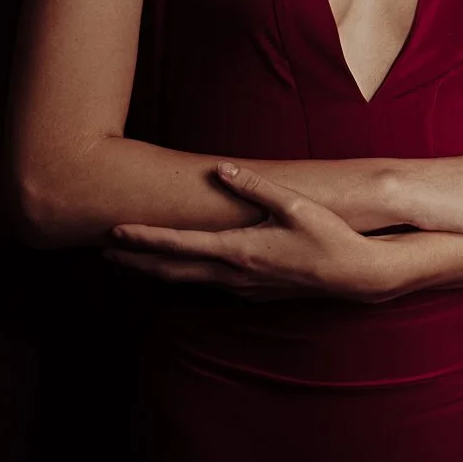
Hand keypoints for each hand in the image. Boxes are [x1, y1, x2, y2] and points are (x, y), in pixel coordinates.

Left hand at [100, 162, 391, 303]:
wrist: (357, 275)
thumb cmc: (328, 237)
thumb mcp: (293, 205)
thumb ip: (254, 186)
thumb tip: (220, 169)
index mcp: (238, 251)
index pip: (178, 246)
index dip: (144, 240)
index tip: (114, 234)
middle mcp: (234, 274)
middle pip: (173, 270)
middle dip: (137, 260)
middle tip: (105, 252)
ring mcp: (243, 287)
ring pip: (188, 281)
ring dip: (157, 270)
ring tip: (131, 260)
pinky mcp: (254, 292)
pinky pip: (209, 285)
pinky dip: (185, 276)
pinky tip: (179, 270)